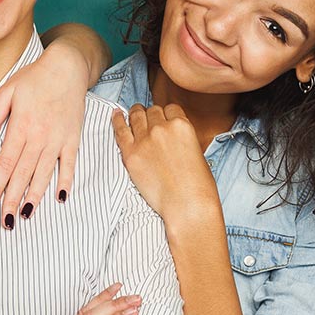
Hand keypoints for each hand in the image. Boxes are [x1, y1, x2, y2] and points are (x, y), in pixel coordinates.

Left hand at [0, 40, 86, 224]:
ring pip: (44, 174)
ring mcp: (58, 140)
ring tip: (26, 215)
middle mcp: (40, 136)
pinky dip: (65, 182)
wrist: (67, 67)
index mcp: (21, 126)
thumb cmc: (34, 78)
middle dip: (13, 199)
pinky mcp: (72, 139)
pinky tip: (60, 198)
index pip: (6, 162)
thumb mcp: (6, 91)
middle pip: (23, 174)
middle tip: (5, 221)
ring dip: (34, 196)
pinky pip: (69, 165)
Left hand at [110, 103, 220, 222]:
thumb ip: (183, 138)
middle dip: (152, 115)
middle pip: (153, 111)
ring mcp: (145, 140)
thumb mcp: (197, 151)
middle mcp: (162, 128)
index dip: (167, 115)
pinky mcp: (131, 154)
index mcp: (182, 125)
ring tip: (134, 114)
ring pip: (136, 116)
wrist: (187, 205)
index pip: (171, 109)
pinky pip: (120, 130)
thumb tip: (172, 136)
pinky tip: (116, 115)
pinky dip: (117, 120)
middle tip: (149, 118)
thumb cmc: (197, 185)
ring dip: (136, 114)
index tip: (164, 119)